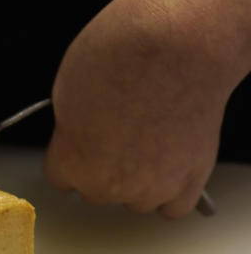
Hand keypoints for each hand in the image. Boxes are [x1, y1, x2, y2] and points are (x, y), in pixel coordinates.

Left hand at [44, 0, 230, 217]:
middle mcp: (110, 185)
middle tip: (120, 132)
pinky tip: (170, 165)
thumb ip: (71, 129)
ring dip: (139, 179)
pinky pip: (174, 206)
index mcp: (73, 164)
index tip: (82, 145)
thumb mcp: (66, 92)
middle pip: (98, 190)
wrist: (177, 46)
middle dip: (105, 166)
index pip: (62, 178)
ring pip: (137, 199)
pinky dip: (173, 190)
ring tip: (149, 141)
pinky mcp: (192, 180)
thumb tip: (79, 136)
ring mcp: (154, 187)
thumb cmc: (123, 59)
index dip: (72, 156)